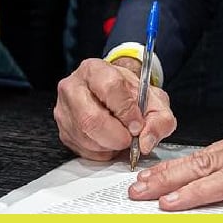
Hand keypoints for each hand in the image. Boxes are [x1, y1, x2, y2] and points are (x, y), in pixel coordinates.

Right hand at [54, 57, 176, 161]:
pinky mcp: (63, 131)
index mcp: (95, 70)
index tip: (137, 124)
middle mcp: (73, 87)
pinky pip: (82, 150)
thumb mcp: (153, 99)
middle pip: (91, 119)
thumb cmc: (130, 95)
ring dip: (110, 145)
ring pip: (86, 137)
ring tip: (122, 138)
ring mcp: (64, 110)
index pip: (110, 88)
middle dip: (117, 136)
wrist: (114, 96)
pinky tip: (110, 142)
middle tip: (130, 138)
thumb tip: (146, 141)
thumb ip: (159, 118)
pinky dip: (102, 152)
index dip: (127, 111)